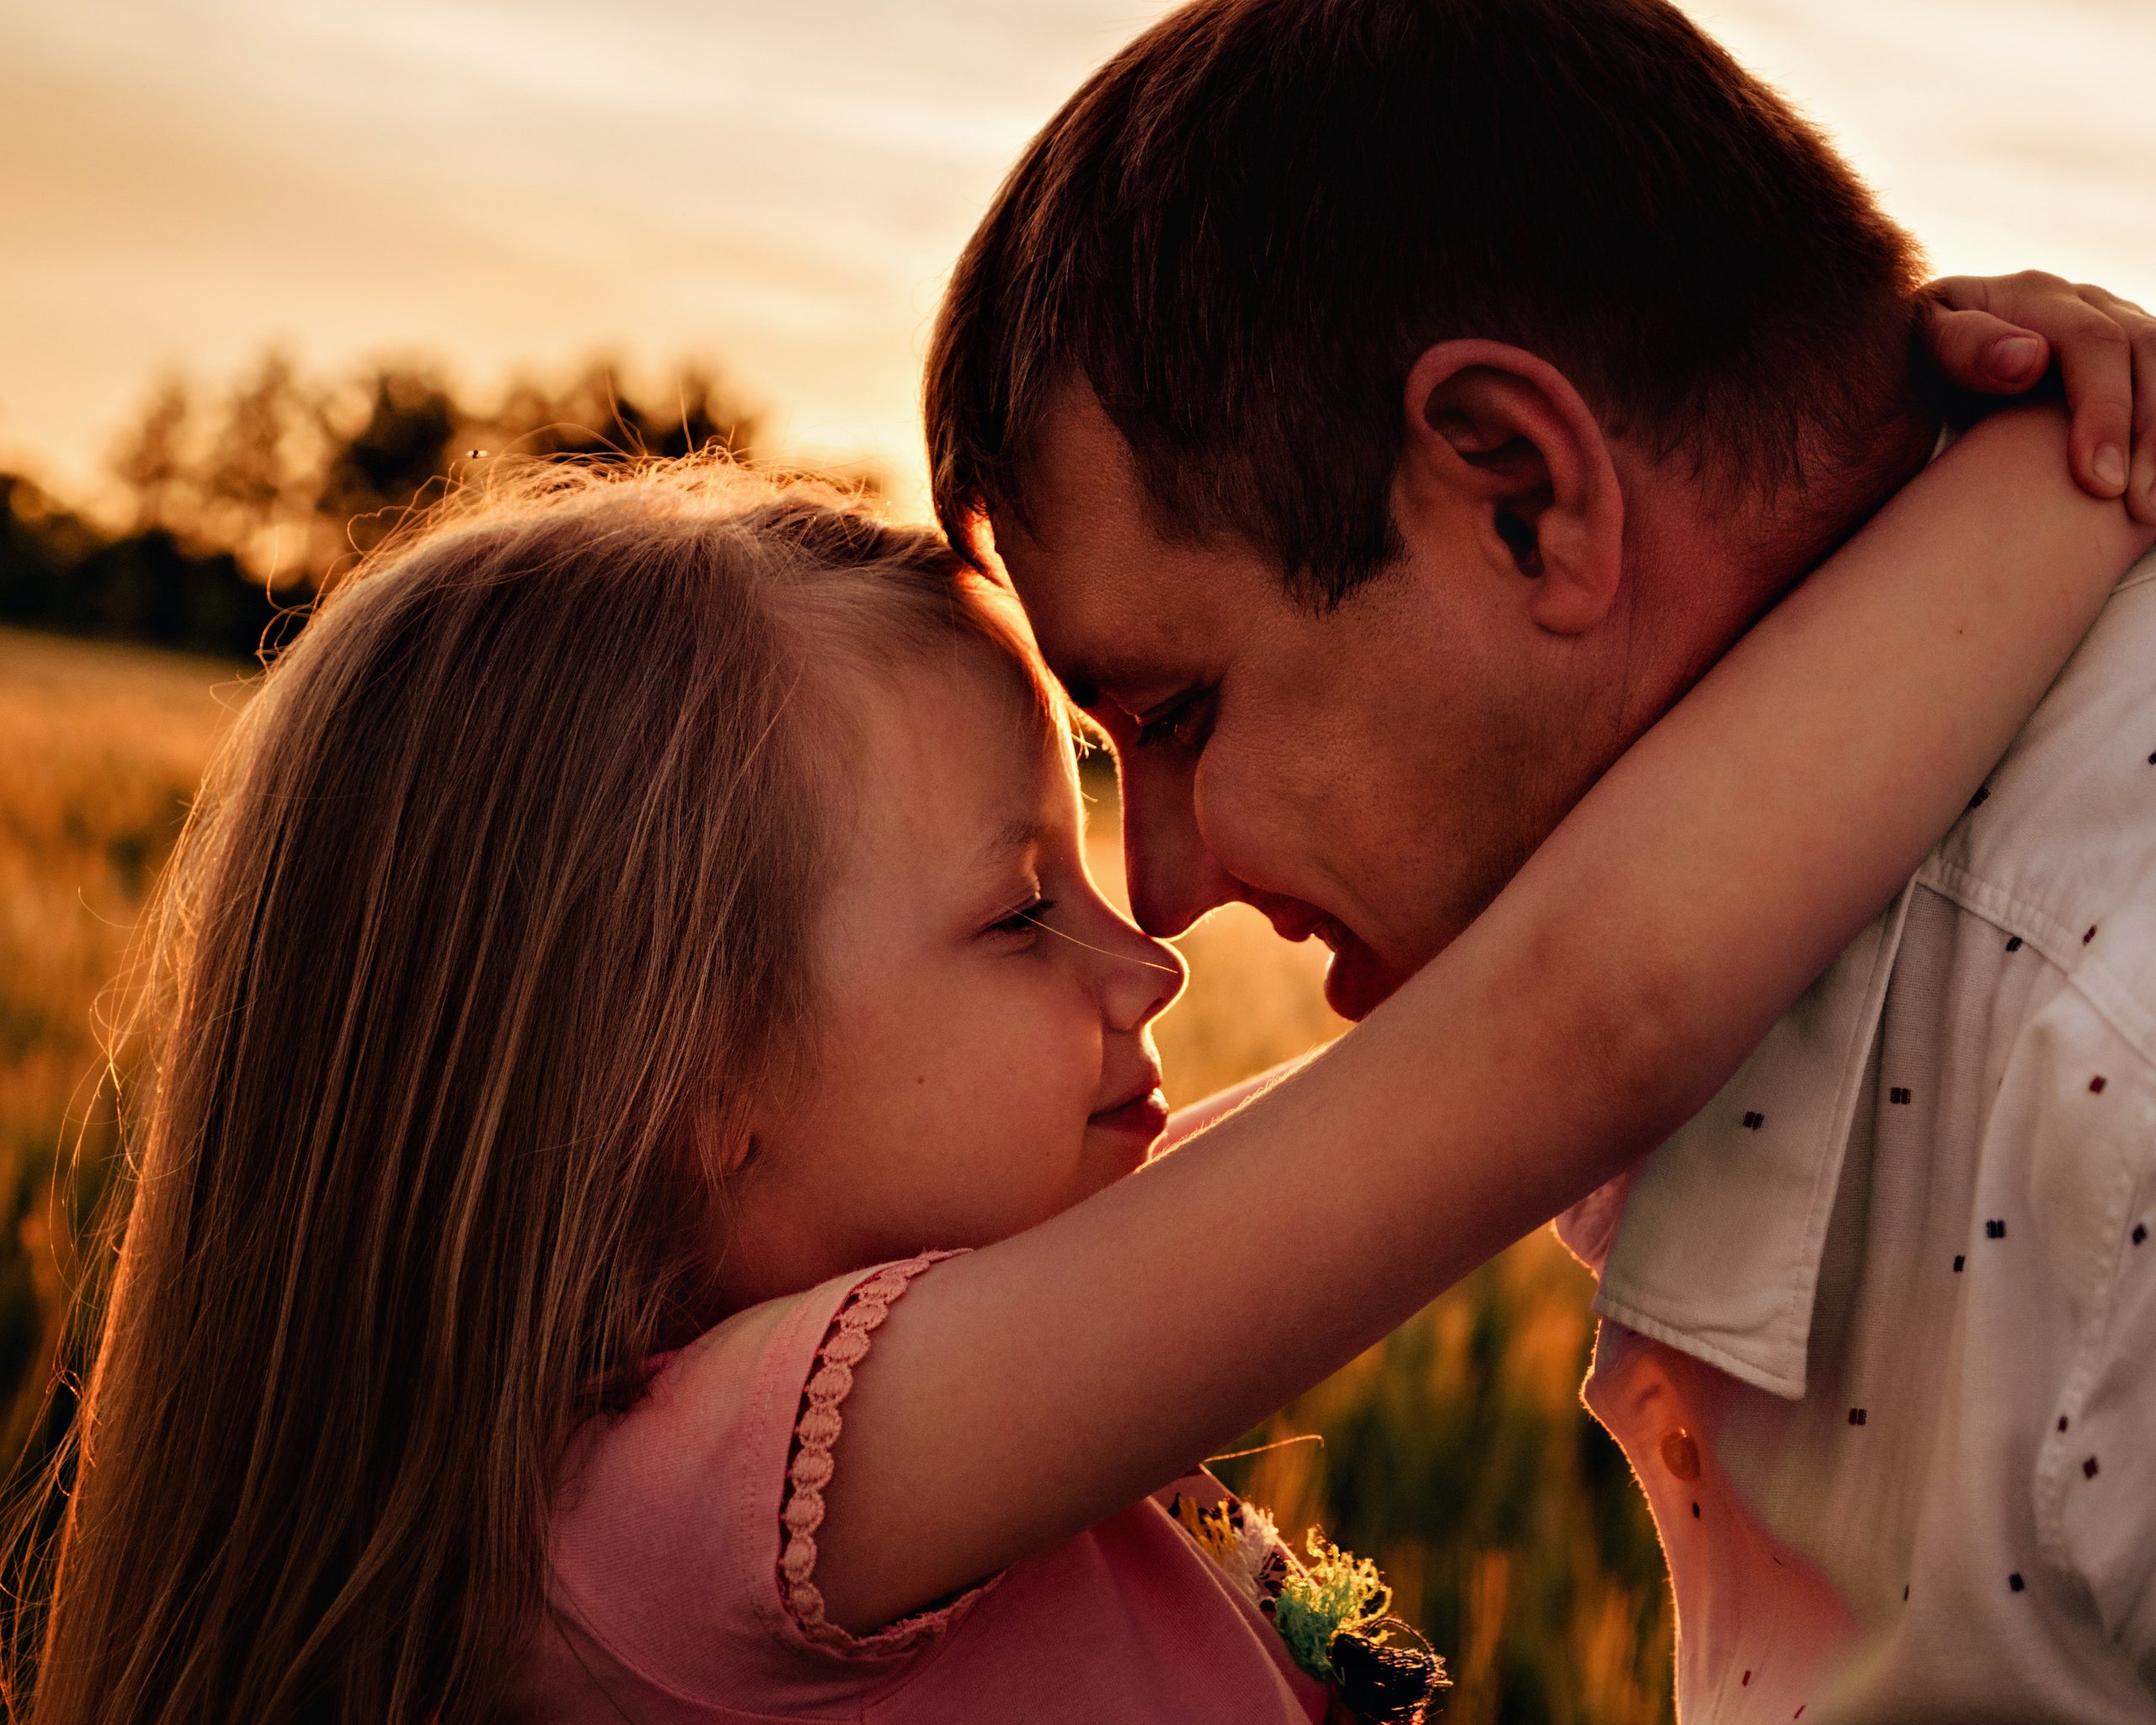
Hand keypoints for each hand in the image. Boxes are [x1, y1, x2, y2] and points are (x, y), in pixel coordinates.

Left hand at [1918, 271, 2155, 523]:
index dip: (2106, 412)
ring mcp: (2117, 326)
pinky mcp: (2128, 361)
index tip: (2100, 483)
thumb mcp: (1921, 343)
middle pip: (2148, 355)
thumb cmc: (1915, 358)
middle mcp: (2088, 304)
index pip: (2095, 344)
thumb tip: (2029, 360)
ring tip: (2152, 510)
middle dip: (2151, 436)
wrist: (1923, 355)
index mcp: (2036, 297)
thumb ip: (1963, 347)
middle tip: (2142, 510)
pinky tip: (2154, 484)